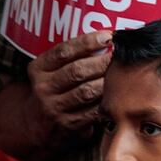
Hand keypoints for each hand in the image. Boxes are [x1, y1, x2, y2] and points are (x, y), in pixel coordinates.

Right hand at [24, 29, 110, 144]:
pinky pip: (94, 110)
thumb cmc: (58, 86)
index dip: (88, 42)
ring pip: (88, 91)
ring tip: (121, 72)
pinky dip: (108, 100)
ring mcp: (54, 108)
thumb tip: (109, 38)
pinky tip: (117, 93)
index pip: (63, 52)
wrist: (40, 122)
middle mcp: (43, 88)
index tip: (108, 36)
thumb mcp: (55, 68)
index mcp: (39, 69)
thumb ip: (76, 55)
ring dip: (108, 80)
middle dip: (103, 61)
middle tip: (120, 55)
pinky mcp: (68, 124)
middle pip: (77, 71)